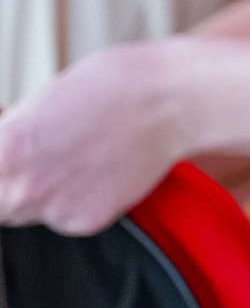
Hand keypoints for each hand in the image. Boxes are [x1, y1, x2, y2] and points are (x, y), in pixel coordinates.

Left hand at [0, 42, 190, 234]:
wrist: (174, 100)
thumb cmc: (115, 86)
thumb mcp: (40, 100)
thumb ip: (9, 134)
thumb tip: (1, 149)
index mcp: (5, 148)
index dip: (0, 168)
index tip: (9, 162)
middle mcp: (24, 186)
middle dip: (9, 185)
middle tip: (39, 160)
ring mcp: (55, 208)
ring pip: (25, 213)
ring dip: (38, 195)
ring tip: (72, 161)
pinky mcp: (87, 221)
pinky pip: (63, 219)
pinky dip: (73, 201)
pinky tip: (95, 173)